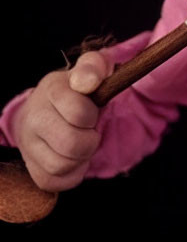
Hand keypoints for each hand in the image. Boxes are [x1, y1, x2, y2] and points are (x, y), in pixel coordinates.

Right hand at [13, 51, 112, 191]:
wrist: (51, 107)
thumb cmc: (79, 88)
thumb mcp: (92, 68)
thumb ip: (95, 66)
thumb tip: (88, 81)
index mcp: (51, 89)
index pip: (78, 112)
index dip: (93, 115)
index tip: (92, 110)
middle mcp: (34, 116)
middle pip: (71, 144)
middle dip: (90, 140)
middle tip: (91, 131)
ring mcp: (28, 144)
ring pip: (61, 166)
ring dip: (82, 158)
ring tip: (83, 143)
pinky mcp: (31, 167)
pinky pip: (54, 182)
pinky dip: (72, 174)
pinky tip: (75, 158)